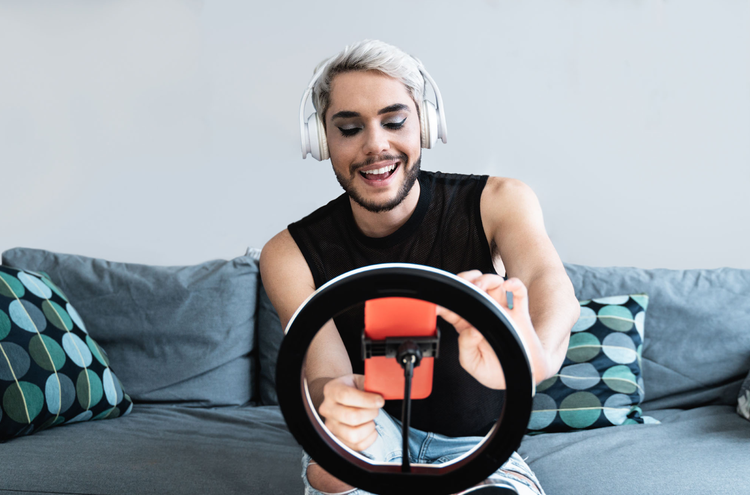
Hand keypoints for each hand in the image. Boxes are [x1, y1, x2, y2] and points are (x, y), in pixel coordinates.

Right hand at [318, 374, 383, 451]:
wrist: (340, 399)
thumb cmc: (353, 388)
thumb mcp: (359, 380)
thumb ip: (370, 384)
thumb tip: (383, 393)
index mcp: (331, 390)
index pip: (346, 396)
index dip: (366, 400)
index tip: (380, 401)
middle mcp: (327, 409)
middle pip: (351, 417)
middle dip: (370, 413)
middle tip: (376, 409)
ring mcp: (330, 426)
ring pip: (353, 435)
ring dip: (369, 427)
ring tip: (372, 419)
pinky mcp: (337, 439)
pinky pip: (356, 446)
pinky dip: (369, 439)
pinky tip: (371, 429)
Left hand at [437, 271, 539, 389]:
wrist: (522, 377)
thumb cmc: (497, 371)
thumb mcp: (473, 363)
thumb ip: (467, 347)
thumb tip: (472, 330)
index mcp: (468, 325)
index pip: (453, 307)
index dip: (444, 302)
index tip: (438, 304)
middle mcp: (484, 314)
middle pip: (472, 287)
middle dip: (465, 281)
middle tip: (463, 288)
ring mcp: (502, 311)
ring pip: (494, 283)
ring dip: (486, 279)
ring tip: (481, 287)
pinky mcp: (519, 313)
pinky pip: (520, 291)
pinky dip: (515, 284)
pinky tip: (508, 286)